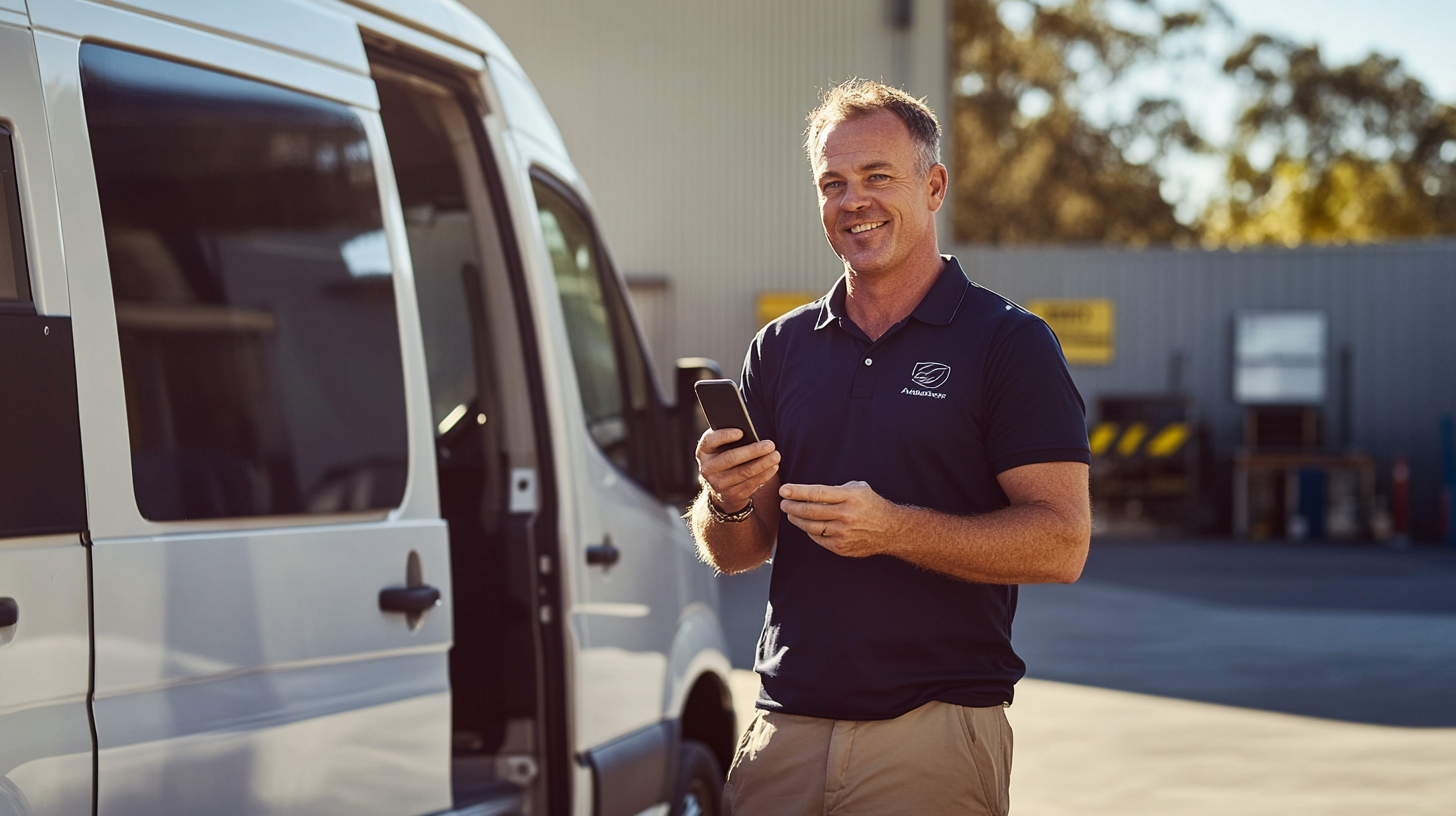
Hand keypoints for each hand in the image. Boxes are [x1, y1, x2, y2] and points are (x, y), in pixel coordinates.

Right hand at [696, 429, 778, 513]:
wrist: (722, 487)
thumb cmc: (726, 456)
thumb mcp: (722, 447)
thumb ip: (729, 438)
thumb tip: (750, 432)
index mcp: (703, 451)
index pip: (710, 441)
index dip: (724, 436)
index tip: (741, 432)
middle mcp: (707, 469)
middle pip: (731, 458)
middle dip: (753, 451)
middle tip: (770, 445)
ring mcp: (718, 484)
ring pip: (743, 472)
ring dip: (763, 463)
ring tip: (776, 455)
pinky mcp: (731, 495)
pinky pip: (751, 484)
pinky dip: (764, 475)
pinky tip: (774, 467)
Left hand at [779, 481, 901, 557]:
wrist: (891, 530)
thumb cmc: (871, 505)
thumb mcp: (858, 489)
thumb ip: (836, 489)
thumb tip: (809, 492)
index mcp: (850, 497)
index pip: (817, 493)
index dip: (797, 492)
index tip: (784, 490)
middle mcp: (846, 515)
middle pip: (810, 511)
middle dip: (792, 506)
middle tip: (783, 503)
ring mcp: (843, 533)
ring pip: (811, 526)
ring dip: (796, 519)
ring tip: (790, 513)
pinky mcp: (841, 547)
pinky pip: (818, 539)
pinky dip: (809, 531)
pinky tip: (805, 525)